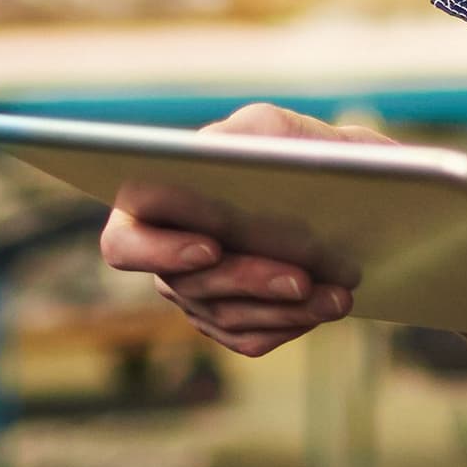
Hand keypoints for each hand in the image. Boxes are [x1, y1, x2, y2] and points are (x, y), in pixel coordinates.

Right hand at [97, 103, 394, 357]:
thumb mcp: (269, 128)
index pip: (124, 243)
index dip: (159, 252)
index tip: (212, 246)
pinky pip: (250, 338)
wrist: (342, 189)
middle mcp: (165, 256)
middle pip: (188, 286)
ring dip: (283, 308)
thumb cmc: (293, 150)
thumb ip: (240, 136)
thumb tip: (213, 155)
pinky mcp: (230, 321)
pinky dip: (290, 323)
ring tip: (336, 294)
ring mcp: (196, 294)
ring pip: (226, 316)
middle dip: (248, 281)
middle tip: (300, 278)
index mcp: (152, 204)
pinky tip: (326, 305)